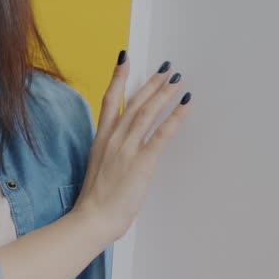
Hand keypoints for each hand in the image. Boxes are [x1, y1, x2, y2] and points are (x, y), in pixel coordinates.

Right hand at [73, 53, 191, 244]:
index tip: (125, 59)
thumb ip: (111, 152)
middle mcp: (113, 139)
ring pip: (147, 113)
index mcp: (101, 139)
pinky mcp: (141, 163)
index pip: (109, 100)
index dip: (118, 78)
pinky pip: (160, 135)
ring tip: (177, 81)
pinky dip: (174, 118)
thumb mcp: (99, 167)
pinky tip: (185, 106)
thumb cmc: (96, 200)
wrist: (93, 219)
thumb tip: (123, 145)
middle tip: (166, 68)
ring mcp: (126, 149)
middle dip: (151, 83)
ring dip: (164, 94)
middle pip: (134, 102)